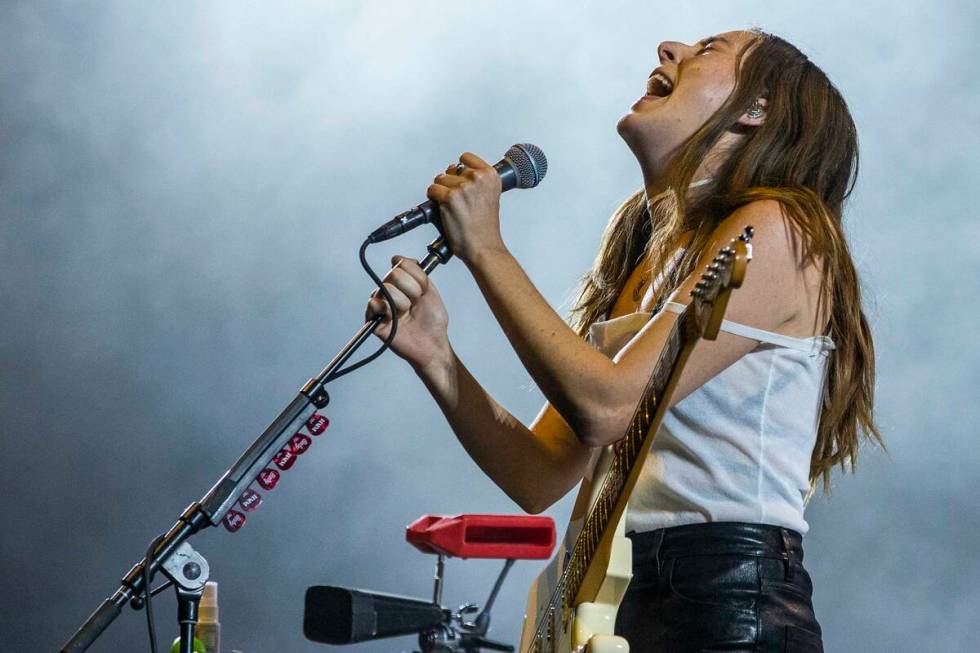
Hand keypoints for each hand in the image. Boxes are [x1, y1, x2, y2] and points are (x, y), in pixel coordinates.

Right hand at [366, 255, 451, 371]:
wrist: (432, 343)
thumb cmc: (432, 320)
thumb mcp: (430, 290)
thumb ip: (416, 272)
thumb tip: (396, 258)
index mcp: (402, 282)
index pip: (402, 264)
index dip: (417, 279)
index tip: (423, 293)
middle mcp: (389, 289)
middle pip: (394, 274)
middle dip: (412, 291)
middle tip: (415, 305)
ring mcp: (380, 303)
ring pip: (387, 288)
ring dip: (403, 304)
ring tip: (406, 315)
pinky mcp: (373, 318)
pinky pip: (374, 303)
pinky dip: (387, 310)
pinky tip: (395, 319)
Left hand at [426, 152, 504, 266]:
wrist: (482, 246)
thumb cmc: (485, 228)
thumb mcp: (489, 196)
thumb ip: (477, 181)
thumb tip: (457, 172)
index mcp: (490, 176)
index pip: (466, 158)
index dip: (460, 171)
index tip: (462, 182)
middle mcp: (478, 178)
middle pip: (451, 169)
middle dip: (450, 183)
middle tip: (459, 202)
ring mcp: (463, 187)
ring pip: (440, 180)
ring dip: (442, 192)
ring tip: (454, 208)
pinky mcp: (449, 197)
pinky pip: (432, 190)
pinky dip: (434, 200)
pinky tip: (445, 210)